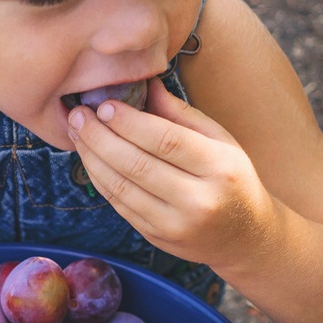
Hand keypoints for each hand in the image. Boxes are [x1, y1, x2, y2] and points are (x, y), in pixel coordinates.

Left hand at [68, 78, 276, 271]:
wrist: (243, 237)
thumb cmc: (233, 179)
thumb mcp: (221, 141)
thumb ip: (182, 114)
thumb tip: (144, 84)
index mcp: (219, 168)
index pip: (166, 141)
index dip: (129, 122)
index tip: (103, 105)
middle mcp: (198, 200)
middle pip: (137, 165)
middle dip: (101, 137)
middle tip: (79, 116)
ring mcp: (174, 224)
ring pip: (121, 188)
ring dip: (93, 159)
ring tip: (78, 134)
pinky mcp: (156, 238)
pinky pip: (119, 205)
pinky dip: (100, 180)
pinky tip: (90, 159)